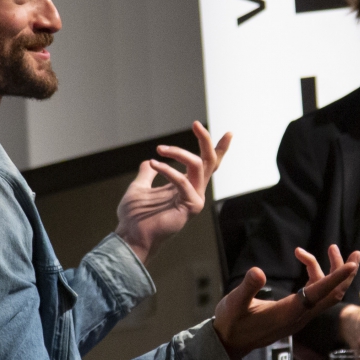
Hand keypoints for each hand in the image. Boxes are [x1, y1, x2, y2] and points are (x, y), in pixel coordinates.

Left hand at [115, 121, 231, 262]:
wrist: (130, 235)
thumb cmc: (135, 216)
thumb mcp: (139, 188)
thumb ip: (147, 175)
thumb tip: (147, 162)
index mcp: (185, 186)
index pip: (206, 165)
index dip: (218, 149)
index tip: (229, 133)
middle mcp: (194, 191)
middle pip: (210, 161)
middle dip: (206, 141)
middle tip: (196, 124)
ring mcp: (194, 199)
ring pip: (199, 166)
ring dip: (179, 152)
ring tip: (160, 149)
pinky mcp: (190, 207)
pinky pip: (182, 181)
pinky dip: (168, 170)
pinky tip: (154, 163)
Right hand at [213, 245, 359, 359]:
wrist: (230, 343)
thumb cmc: (231, 324)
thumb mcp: (234, 303)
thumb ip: (247, 288)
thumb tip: (258, 271)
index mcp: (288, 312)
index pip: (319, 293)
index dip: (336, 277)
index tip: (351, 264)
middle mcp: (299, 316)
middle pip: (333, 295)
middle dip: (346, 274)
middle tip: (356, 253)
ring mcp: (299, 316)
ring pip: (325, 294)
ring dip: (331, 272)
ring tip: (330, 248)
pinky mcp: (295, 314)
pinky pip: (315, 295)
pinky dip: (317, 277)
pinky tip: (306, 263)